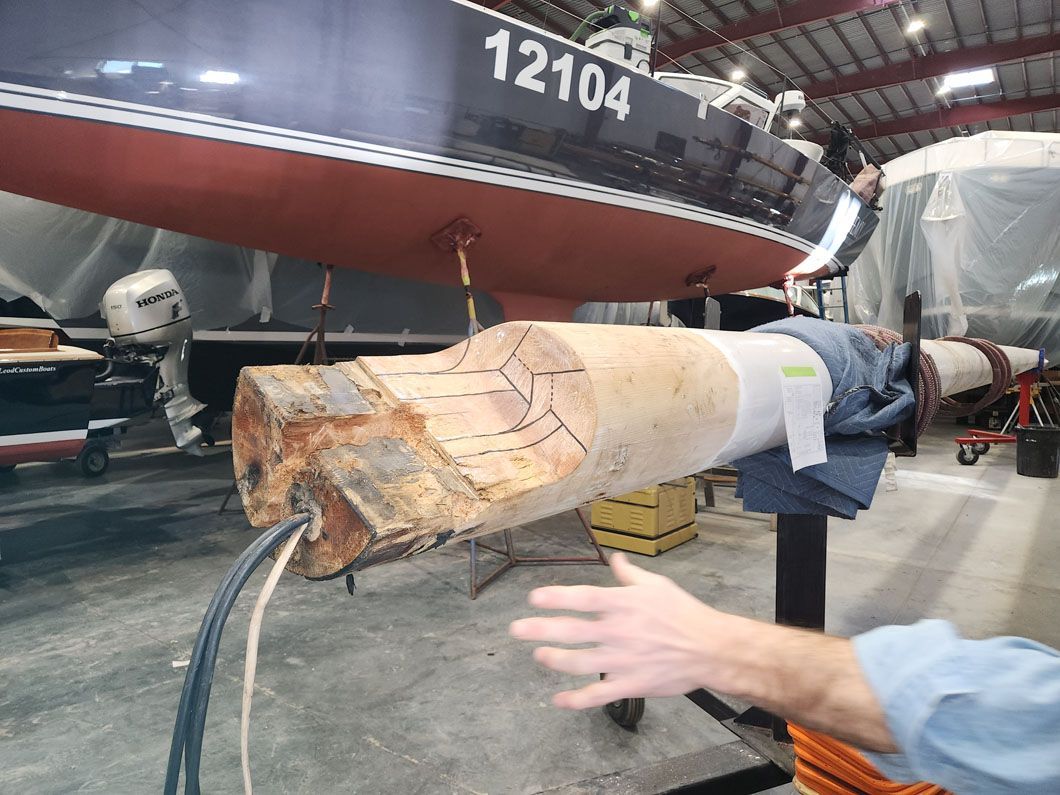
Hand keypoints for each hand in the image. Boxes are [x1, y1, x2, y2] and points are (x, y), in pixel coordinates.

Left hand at [509, 552, 739, 709]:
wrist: (711, 649)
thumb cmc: (683, 613)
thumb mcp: (657, 585)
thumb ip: (630, 574)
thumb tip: (615, 558)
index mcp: (624, 604)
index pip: (583, 598)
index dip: (557, 598)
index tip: (534, 598)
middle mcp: (619, 631)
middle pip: (573, 631)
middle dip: (541, 630)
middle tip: (516, 630)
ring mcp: (623, 660)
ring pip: (580, 663)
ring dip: (554, 660)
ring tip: (539, 656)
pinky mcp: (631, 684)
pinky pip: (598, 695)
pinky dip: (576, 700)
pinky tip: (558, 700)